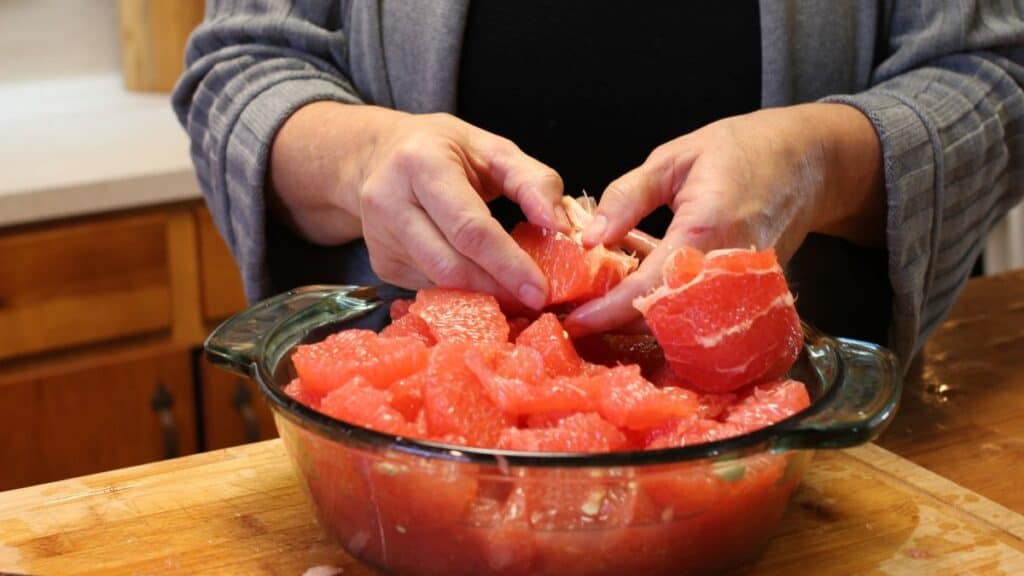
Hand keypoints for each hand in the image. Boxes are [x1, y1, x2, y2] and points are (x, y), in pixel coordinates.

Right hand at [269, 103, 568, 308]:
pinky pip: (430, 287)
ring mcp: (379, 237)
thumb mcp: (493, 150)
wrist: (378, 153)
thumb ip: (534, 182)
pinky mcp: (381, 263)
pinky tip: (482, 283)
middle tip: (534, 300)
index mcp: (421, 163)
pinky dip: (462, 291)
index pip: (469, 227)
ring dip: (482, 295)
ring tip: (515, 293)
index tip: (540, 289)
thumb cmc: (445, 150)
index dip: (507, 263)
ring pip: (439, 283)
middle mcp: (389, 200)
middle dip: (497, 289)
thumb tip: (561, 227)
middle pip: (450, 265)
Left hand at [565, 103, 883, 334]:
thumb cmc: (739, 151)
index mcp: (706, 228)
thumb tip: (590, 239)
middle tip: (584, 315)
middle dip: (619, 324)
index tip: (576, 321)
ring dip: (643, 324)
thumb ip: (627, 197)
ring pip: (685, 326)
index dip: (608, 310)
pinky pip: (704, 319)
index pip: (648, 287)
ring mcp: (745, 288)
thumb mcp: (672, 159)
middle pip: (665, 320)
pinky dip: (670, 316)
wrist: (806, 162)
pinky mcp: (753, 297)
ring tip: (608, 307)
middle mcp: (728, 268)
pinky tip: (645, 298)